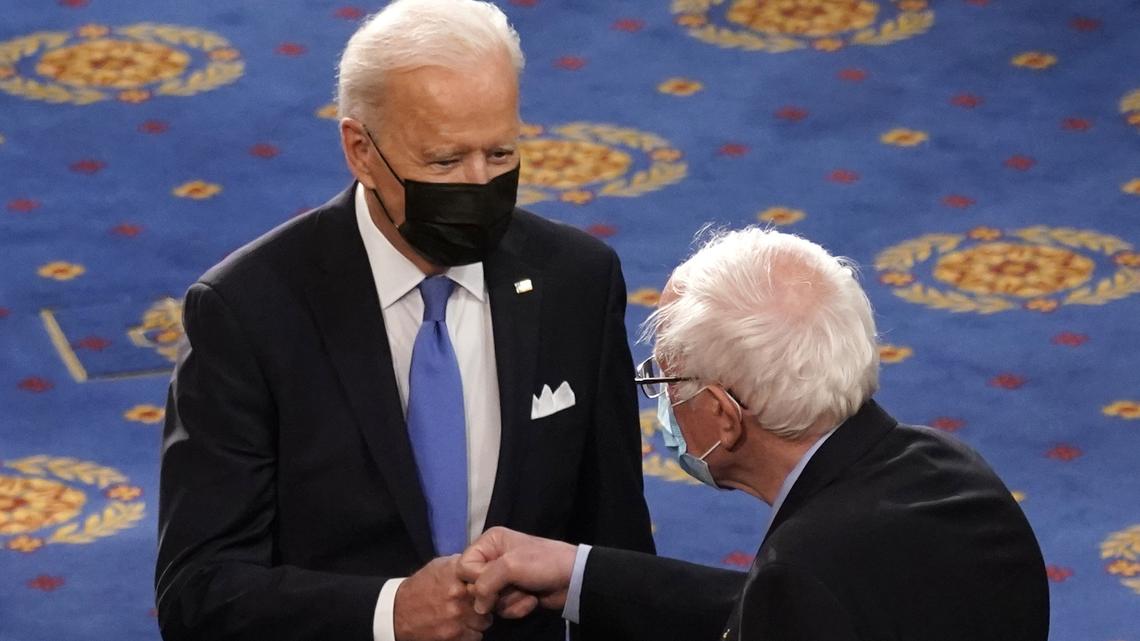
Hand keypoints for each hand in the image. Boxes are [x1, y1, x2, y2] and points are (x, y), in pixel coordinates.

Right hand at [394, 555, 491, 640]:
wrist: (398, 611)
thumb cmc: (421, 586)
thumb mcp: (439, 566)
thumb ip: (462, 564)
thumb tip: (484, 563)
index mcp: (456, 573)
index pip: (488, 577)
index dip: (490, 582)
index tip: (487, 585)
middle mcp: (458, 594)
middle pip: (490, 601)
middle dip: (486, 603)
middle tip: (476, 602)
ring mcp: (457, 617)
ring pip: (485, 621)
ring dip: (479, 619)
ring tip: (467, 615)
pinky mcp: (453, 636)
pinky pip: (476, 636)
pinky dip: (471, 633)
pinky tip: (460, 626)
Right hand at [457, 527, 576, 618]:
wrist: (573, 579)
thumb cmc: (541, 564)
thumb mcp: (510, 567)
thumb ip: (485, 584)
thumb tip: (478, 607)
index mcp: (489, 542)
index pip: (464, 566)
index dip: (476, 578)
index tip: (493, 580)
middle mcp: (492, 558)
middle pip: (475, 586)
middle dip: (495, 592)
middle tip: (512, 587)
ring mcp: (503, 578)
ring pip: (489, 600)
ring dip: (509, 601)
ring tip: (526, 592)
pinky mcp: (512, 594)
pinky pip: (502, 608)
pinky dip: (517, 607)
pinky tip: (532, 600)